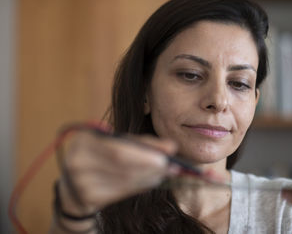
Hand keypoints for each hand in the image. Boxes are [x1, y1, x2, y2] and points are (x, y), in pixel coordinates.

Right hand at [58, 131, 176, 215]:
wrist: (73, 183)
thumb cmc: (100, 155)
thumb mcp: (114, 142)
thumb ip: (142, 142)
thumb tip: (171, 147)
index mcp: (84, 140)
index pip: (118, 149)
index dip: (144, 153)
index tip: (167, 156)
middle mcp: (78, 161)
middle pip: (123, 165)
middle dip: (151, 166)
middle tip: (173, 166)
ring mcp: (81, 182)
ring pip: (125, 180)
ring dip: (150, 177)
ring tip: (164, 173)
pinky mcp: (88, 198)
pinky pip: (122, 192)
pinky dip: (141, 185)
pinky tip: (151, 181)